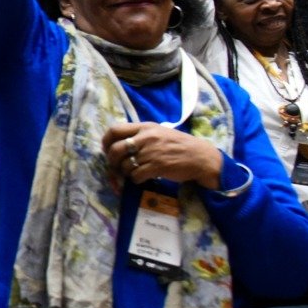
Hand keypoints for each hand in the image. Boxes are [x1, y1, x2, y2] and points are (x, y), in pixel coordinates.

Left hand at [101, 122, 222, 188]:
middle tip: (117, 166)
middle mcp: (146, 137)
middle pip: (115, 150)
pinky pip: (135, 176)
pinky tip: (143, 178)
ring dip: (126, 173)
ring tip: (134, 172)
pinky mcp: (157, 167)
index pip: (115, 129)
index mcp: (145, 127)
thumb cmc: (179, 145)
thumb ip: (141, 135)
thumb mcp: (159, 132)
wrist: (201, 157)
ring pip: (124, 165)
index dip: (106, 141)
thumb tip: (118, 144)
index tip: (107, 150)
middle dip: (112, 161)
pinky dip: (136, 180)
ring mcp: (151, 152)